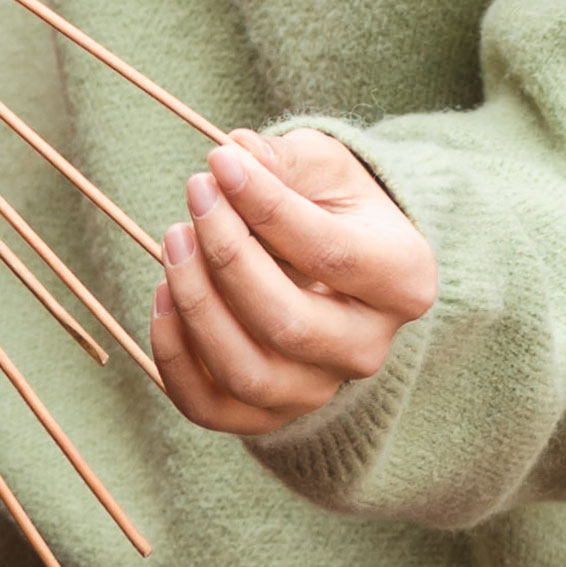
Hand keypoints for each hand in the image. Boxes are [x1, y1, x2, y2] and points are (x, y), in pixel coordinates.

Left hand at [153, 123, 434, 439]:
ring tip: (174, 239)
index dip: (265, 207)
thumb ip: (284, 160)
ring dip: (196, 305)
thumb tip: (237, 152)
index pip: (329, 253)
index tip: (218, 162)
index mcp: (403, 281)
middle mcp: (369, 348)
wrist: (336, 265)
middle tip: (194, 195)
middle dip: (226, 257)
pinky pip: (209, 407)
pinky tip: (162, 295)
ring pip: (247, 373)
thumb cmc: (332, 207)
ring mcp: (319, 390)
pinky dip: (173, 357)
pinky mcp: (268, 414)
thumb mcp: (323, 168)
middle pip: (287, 323)